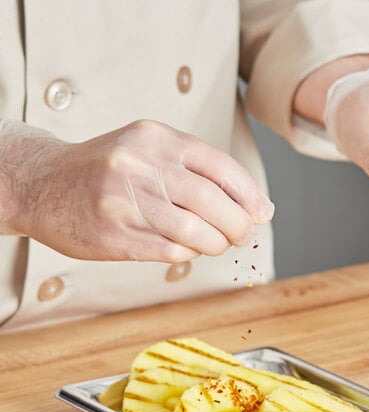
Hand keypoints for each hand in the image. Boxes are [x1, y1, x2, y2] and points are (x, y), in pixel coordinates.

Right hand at [0, 119, 274, 261]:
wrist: (43, 184)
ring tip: (218, 244)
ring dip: (217, 243)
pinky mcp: (114, 234)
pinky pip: (169, 250)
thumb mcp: (148, 150)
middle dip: (239, 224)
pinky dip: (190, 253)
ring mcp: (124, 200)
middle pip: (211, 201)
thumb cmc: (108, 170)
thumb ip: (196, 171)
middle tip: (244, 235)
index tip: (262, 212)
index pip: (219, 166)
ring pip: (193, 231)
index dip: (249, 194)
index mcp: (156, 138)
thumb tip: (253, 205)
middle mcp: (140, 165)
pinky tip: (189, 249)